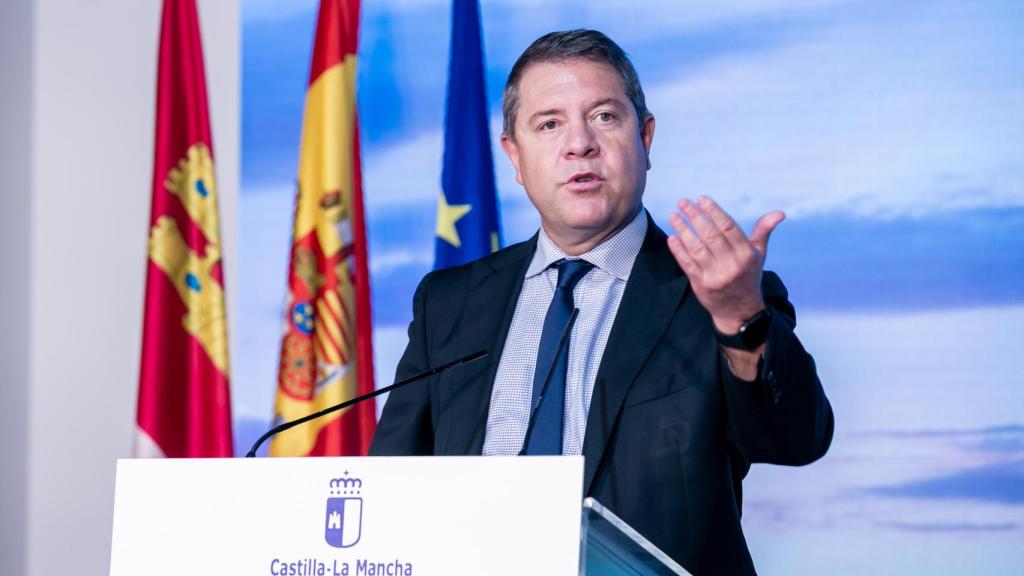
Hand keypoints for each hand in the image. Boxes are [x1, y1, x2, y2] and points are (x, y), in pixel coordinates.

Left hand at [666, 196, 783, 334]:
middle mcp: (731, 265)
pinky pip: (687, 264)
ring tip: (673, 216)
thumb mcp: (758, 254)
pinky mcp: (701, 285)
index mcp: (746, 254)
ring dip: (683, 230)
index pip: (729, 228)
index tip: (702, 199)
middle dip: (695, 216)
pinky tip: (672, 237)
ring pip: (696, 248)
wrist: (740, 311)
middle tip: (683, 202)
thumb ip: (763, 231)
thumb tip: (779, 213)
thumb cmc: (748, 276)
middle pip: (711, 236)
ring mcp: (715, 276)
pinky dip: (678, 250)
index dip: (715, 212)